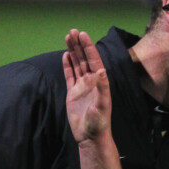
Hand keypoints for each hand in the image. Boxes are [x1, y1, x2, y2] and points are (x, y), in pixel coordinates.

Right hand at [63, 29, 111, 144]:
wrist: (90, 136)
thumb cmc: (99, 123)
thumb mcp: (102, 105)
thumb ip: (102, 88)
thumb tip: (101, 71)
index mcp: (99, 82)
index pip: (94, 60)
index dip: (88, 47)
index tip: (83, 35)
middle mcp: (91, 81)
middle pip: (84, 59)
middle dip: (79, 45)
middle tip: (72, 31)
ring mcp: (82, 86)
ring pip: (77, 65)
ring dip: (73, 51)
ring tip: (68, 37)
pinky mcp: (73, 93)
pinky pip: (70, 76)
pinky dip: (67, 65)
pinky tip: (65, 55)